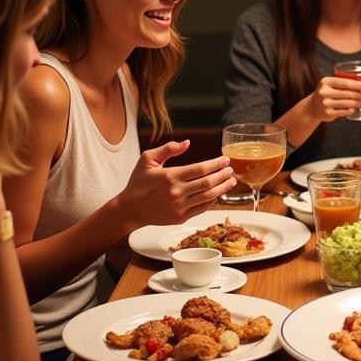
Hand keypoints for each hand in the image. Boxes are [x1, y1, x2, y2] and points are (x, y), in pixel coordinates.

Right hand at [119, 140, 236, 228]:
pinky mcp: (180, 217)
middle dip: (223, 175)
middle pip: (208, 182)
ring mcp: (179, 206)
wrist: (130, 209)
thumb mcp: (147, 160)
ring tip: (231, 181)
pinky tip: (218, 194)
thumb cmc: (138, 183)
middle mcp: (176, 192)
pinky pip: (202, 208)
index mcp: (170, 176)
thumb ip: (168, 149)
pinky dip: (213, 201)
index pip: (200, 168)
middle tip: (231, 169)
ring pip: (208, 196)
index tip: (225, 160)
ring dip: (223, 188)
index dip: (216, 164)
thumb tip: (187, 143)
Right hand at [309, 76, 360, 122]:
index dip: (356, 85)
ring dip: (356, 102)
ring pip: (347, 103)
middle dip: (359, 94)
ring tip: (359, 102)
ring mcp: (325, 103)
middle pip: (347, 93)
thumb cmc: (326, 94)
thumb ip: (345, 85)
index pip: (344, 83)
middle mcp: (324, 92)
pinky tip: (352, 108)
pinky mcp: (328, 113)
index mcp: (326, 82)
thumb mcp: (331, 85)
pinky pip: (344, 111)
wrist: (313, 107)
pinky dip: (350, 110)